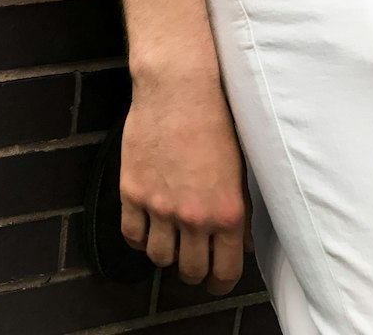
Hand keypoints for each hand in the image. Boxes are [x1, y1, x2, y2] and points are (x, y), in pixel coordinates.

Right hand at [121, 76, 254, 294]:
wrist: (178, 90)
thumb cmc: (215, 123)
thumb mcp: (238, 172)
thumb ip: (240, 214)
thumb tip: (241, 246)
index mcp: (227, 214)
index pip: (224, 272)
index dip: (219, 283)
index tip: (214, 280)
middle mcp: (194, 217)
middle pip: (190, 271)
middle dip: (192, 271)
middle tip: (191, 260)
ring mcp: (159, 206)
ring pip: (159, 257)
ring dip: (165, 254)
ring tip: (167, 240)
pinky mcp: (132, 190)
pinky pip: (131, 233)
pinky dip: (138, 237)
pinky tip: (145, 226)